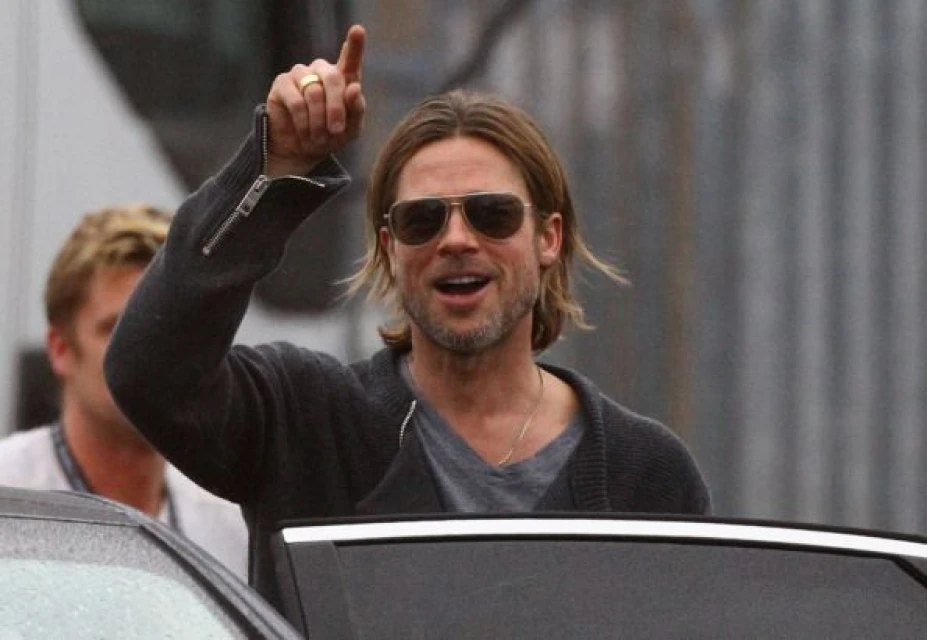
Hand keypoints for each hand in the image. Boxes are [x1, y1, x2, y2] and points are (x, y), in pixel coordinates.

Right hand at [264, 24, 366, 176]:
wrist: (301, 150)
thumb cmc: (330, 136)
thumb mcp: (350, 129)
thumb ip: (356, 110)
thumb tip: (354, 88)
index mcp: (343, 78)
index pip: (350, 59)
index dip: (355, 45)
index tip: (358, 30)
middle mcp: (322, 70)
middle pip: (333, 78)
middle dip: (336, 109)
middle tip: (336, 131)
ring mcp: (301, 74)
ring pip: (314, 93)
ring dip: (318, 121)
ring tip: (319, 138)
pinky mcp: (282, 83)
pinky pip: (296, 101)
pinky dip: (304, 122)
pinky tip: (305, 134)